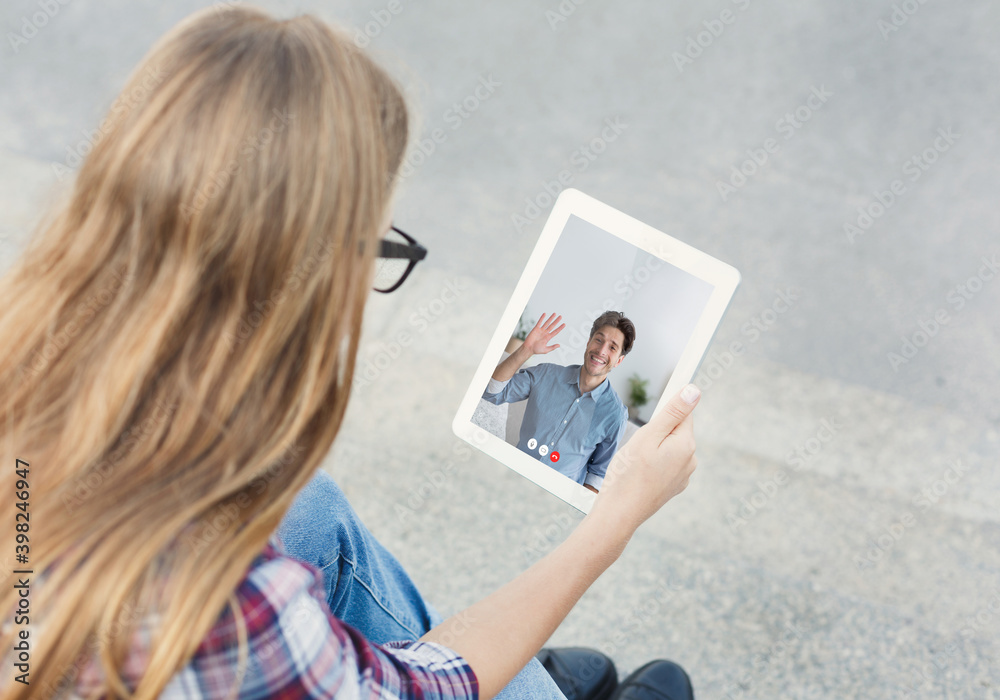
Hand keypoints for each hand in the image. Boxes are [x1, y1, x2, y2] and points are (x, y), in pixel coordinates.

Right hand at [522, 313, 565, 355]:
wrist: (528, 348)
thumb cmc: (536, 350)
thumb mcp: (546, 350)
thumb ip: (552, 347)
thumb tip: (559, 345)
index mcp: (548, 337)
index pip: (556, 331)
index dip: (560, 328)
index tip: (564, 324)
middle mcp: (545, 333)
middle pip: (552, 326)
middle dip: (556, 321)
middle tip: (560, 316)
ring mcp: (541, 330)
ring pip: (547, 323)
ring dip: (551, 318)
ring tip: (555, 314)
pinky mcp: (536, 329)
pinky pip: (539, 322)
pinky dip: (542, 318)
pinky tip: (545, 314)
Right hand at [587, 384, 699, 538]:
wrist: (619, 513)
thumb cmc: (628, 475)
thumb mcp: (648, 436)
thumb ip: (672, 412)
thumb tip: (694, 391)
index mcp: (686, 445)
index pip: (683, 413)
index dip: (665, 412)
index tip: (651, 421)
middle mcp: (690, 461)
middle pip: (675, 431)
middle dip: (656, 432)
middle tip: (637, 447)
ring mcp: (683, 476)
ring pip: (669, 448)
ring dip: (654, 449)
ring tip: (635, 463)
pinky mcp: (673, 487)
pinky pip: (665, 464)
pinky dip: (653, 464)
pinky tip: (638, 474)